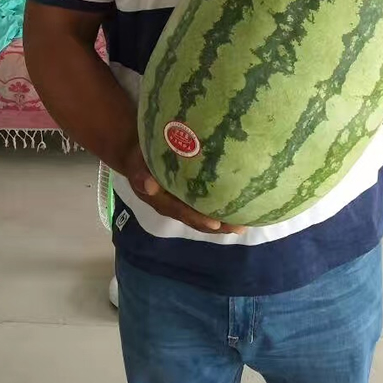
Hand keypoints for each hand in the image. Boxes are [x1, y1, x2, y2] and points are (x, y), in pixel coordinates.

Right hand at [122, 143, 245, 234]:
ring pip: (206, 213)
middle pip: (200, 220)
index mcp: (164, 203)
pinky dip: (222, 203)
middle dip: (220, 225)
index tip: (217, 224)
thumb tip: (149, 185)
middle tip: (241, 227)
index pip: (184, 214)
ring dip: (225, 218)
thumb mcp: (136, 165)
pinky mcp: (192, 192)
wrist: (138, 155)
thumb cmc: (139, 160)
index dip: (200, 219)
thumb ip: (140, 175)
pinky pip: (208, 201)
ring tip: (246, 220)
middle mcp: (177, 206)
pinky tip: (240, 201)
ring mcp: (185, 201)